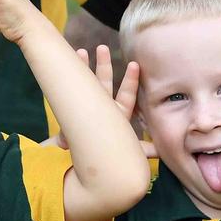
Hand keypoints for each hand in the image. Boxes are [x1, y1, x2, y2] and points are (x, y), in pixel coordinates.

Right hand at [42, 45, 157, 156]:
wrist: (76, 172)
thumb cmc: (104, 162)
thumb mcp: (124, 154)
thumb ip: (139, 150)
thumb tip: (159, 150)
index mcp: (116, 117)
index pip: (126, 96)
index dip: (130, 81)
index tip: (134, 65)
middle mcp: (101, 111)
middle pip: (103, 84)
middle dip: (103, 66)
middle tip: (102, 48)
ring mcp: (84, 112)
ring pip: (85, 87)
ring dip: (83, 69)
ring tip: (81, 51)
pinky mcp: (68, 118)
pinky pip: (66, 100)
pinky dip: (63, 84)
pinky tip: (61, 70)